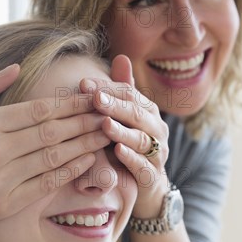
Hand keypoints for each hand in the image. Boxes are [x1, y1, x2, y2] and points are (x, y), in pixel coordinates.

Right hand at [0, 64, 109, 227]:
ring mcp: (0, 180)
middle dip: (84, 121)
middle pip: (51, 132)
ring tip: (106, 133)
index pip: (37, 110)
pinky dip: (70, 171)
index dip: (69, 104)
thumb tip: (17, 67)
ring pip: (53, 158)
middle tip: (109, 112)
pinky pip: (46, 184)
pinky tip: (88, 159)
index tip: (92, 97)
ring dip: (84, 144)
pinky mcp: (5, 204)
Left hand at [79, 56, 169, 217]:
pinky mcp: (152, 175)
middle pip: (137, 114)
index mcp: (148, 111)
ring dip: (122, 131)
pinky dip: (131, 158)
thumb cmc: (130, 144)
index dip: (108, 89)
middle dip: (115, 106)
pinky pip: (143, 165)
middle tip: (94, 99)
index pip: (130, 94)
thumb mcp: (126, 116)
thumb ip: (122, 90)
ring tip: (105, 124)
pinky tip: (117, 151)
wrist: (147, 185)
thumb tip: (121, 56)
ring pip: (141, 139)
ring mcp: (157, 153)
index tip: (84, 84)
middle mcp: (156, 129)